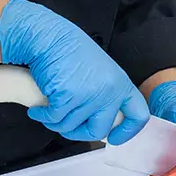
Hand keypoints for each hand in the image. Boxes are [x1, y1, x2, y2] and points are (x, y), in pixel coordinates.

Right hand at [0, 0, 148, 144]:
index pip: (138, 115)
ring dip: (55, 123)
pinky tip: (38, 110)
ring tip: (48, 111)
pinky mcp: (67, 97)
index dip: (127, 132)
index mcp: (120, 84)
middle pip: (98, 130)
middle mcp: (108, 91)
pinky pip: (54, 118)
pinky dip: (42, 116)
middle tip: (66, 125)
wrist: (50, 37)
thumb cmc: (70, 51)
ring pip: (70, 126)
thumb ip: (105, 93)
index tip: (113, 138)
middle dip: (78, 133)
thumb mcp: (100, 71)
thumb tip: (98, 119)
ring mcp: (89, 95)